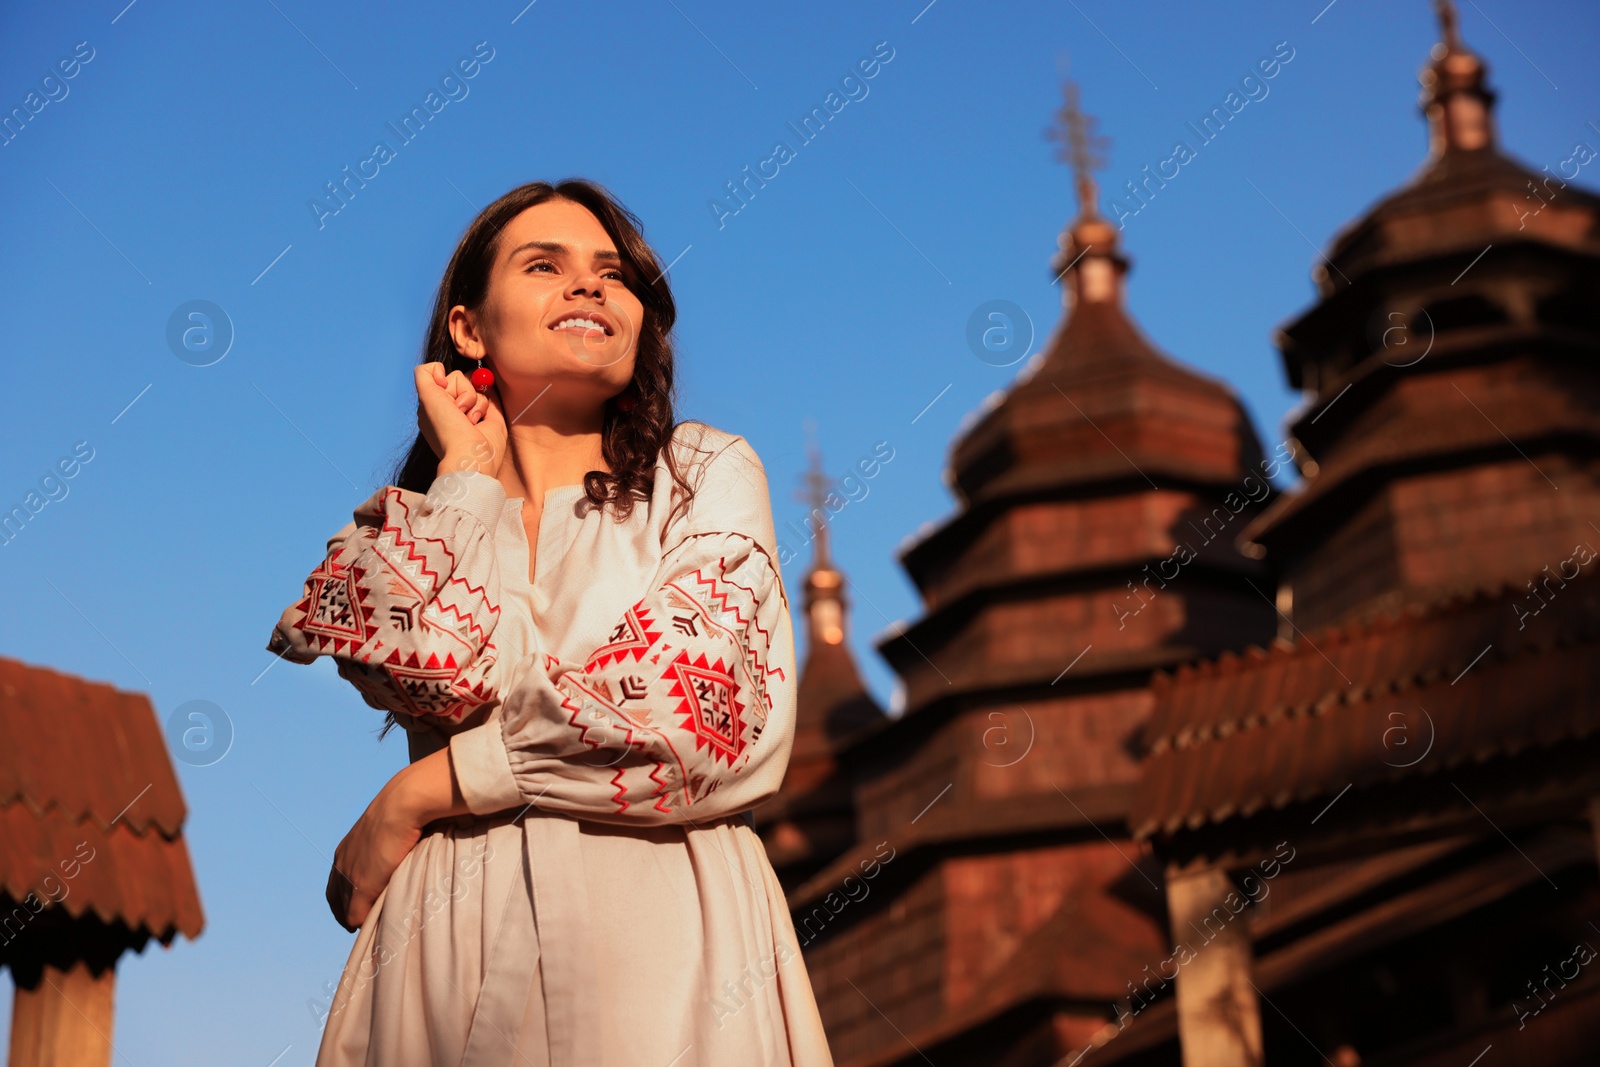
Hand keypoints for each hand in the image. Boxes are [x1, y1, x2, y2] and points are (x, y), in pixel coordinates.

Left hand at [325, 748, 470, 930]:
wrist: (403, 804)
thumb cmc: (407, 808)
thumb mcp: (392, 826)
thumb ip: (391, 840)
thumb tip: (408, 842)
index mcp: (346, 848)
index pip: (336, 880)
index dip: (343, 897)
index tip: (353, 908)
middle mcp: (342, 863)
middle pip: (336, 898)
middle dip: (345, 913)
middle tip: (358, 926)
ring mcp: (350, 875)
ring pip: (345, 910)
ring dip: (357, 920)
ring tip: (370, 930)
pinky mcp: (362, 886)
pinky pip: (356, 916)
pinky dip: (364, 924)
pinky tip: (375, 928)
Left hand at [414, 361, 506, 478]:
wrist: (469, 452)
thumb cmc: (445, 427)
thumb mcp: (426, 396)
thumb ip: (424, 374)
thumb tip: (440, 368)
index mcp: (435, 403)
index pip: (442, 376)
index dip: (443, 382)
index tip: (442, 392)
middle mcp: (453, 405)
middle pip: (460, 378)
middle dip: (459, 392)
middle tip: (457, 410)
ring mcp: (472, 409)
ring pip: (475, 385)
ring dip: (471, 400)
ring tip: (469, 419)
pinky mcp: (490, 413)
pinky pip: (489, 394)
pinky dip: (483, 406)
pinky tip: (479, 420)